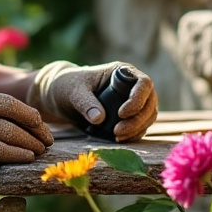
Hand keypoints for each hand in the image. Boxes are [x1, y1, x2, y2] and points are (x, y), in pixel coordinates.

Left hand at [26, 60, 158, 141]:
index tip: (122, 113)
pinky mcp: (129, 116)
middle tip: (117, 132)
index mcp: (122, 72)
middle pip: (150, 102)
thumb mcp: (73, 92)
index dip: (138, 99)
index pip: (144, 83)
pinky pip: (140, 126)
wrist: (62, 97)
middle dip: (138, 119)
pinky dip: (134, 134)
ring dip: (137, 129)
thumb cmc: (67, 86)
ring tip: (117, 137)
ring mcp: (132, 101)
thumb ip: (85, 103)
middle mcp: (131, 86)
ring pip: (148, 116)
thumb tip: (99, 119)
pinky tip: (120, 140)